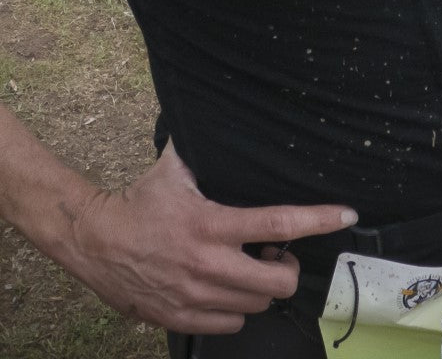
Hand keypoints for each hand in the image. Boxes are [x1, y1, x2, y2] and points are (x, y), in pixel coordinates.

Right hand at [69, 142, 357, 333]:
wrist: (96, 243)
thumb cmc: (139, 202)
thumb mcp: (173, 169)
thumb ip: (201, 148)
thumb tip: (219, 116)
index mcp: (212, 224)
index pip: (279, 224)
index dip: (319, 220)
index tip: (345, 214)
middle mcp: (209, 265)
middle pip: (279, 282)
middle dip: (289, 268)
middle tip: (278, 256)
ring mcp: (197, 297)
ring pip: (257, 306)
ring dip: (260, 289)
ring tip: (248, 269)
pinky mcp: (183, 319)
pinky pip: (231, 325)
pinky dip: (236, 309)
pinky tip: (226, 289)